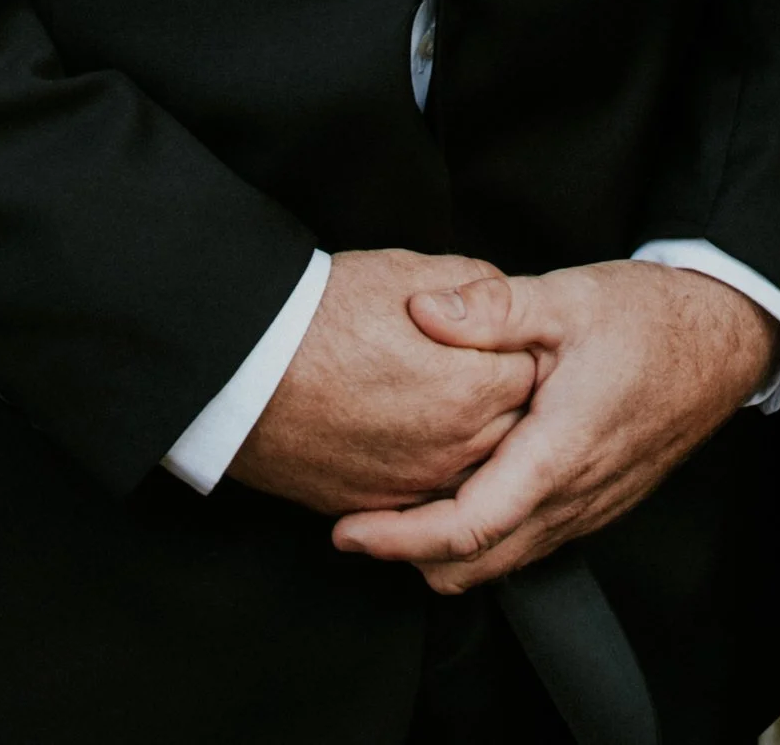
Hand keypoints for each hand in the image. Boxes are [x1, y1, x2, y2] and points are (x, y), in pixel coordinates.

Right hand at [229, 250, 535, 512]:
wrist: (245, 370)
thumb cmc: (323, 314)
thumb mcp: (408, 273)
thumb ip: (474, 286)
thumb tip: (498, 300)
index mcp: (472, 389)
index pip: (534, 374)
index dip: (522, 348)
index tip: (508, 335)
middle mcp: (454, 450)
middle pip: (515, 431)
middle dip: (509, 400)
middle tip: (484, 367)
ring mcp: (416, 486)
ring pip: (476, 472)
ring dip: (475, 441)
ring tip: (450, 401)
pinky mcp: (379, 507)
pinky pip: (429, 499)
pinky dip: (435, 473)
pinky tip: (418, 437)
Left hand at [331, 261, 775, 587]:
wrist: (719, 342)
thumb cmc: (647, 318)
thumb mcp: (566, 295)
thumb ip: (490, 305)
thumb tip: (421, 312)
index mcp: (558, 453)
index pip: (467, 528)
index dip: (400, 539)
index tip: (348, 530)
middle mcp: (573, 498)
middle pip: (476, 566)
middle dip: (409, 555)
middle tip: (356, 523)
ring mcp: (588, 509)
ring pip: (503, 562)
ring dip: (445, 550)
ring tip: (396, 509)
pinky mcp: (597, 505)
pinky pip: (529, 544)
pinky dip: (483, 538)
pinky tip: (457, 492)